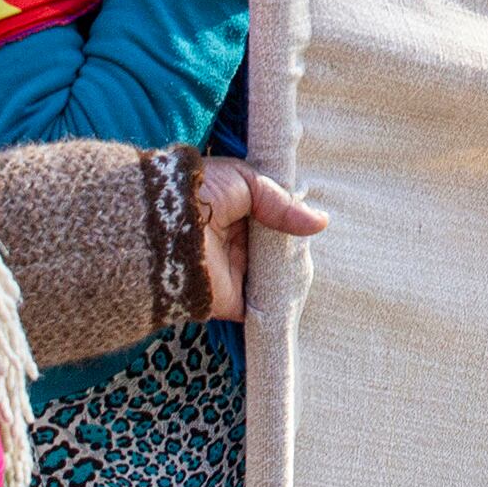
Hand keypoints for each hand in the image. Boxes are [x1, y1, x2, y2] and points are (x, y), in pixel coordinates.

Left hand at [197, 157, 325, 322]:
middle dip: (293, 248)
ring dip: (288, 274)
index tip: (310, 221)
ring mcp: (234, 272)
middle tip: (312, 244)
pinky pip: (262, 305)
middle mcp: (234, 242)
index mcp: (235, 211)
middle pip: (274, 249)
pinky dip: (278, 302)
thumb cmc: (202, 193)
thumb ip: (282, 203)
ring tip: (311, 266)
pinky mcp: (232, 300)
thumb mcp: (246, 181)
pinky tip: (299, 293)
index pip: (270, 218)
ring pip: (272, 276)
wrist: (166, 228)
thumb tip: (321, 221)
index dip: (290, 220)